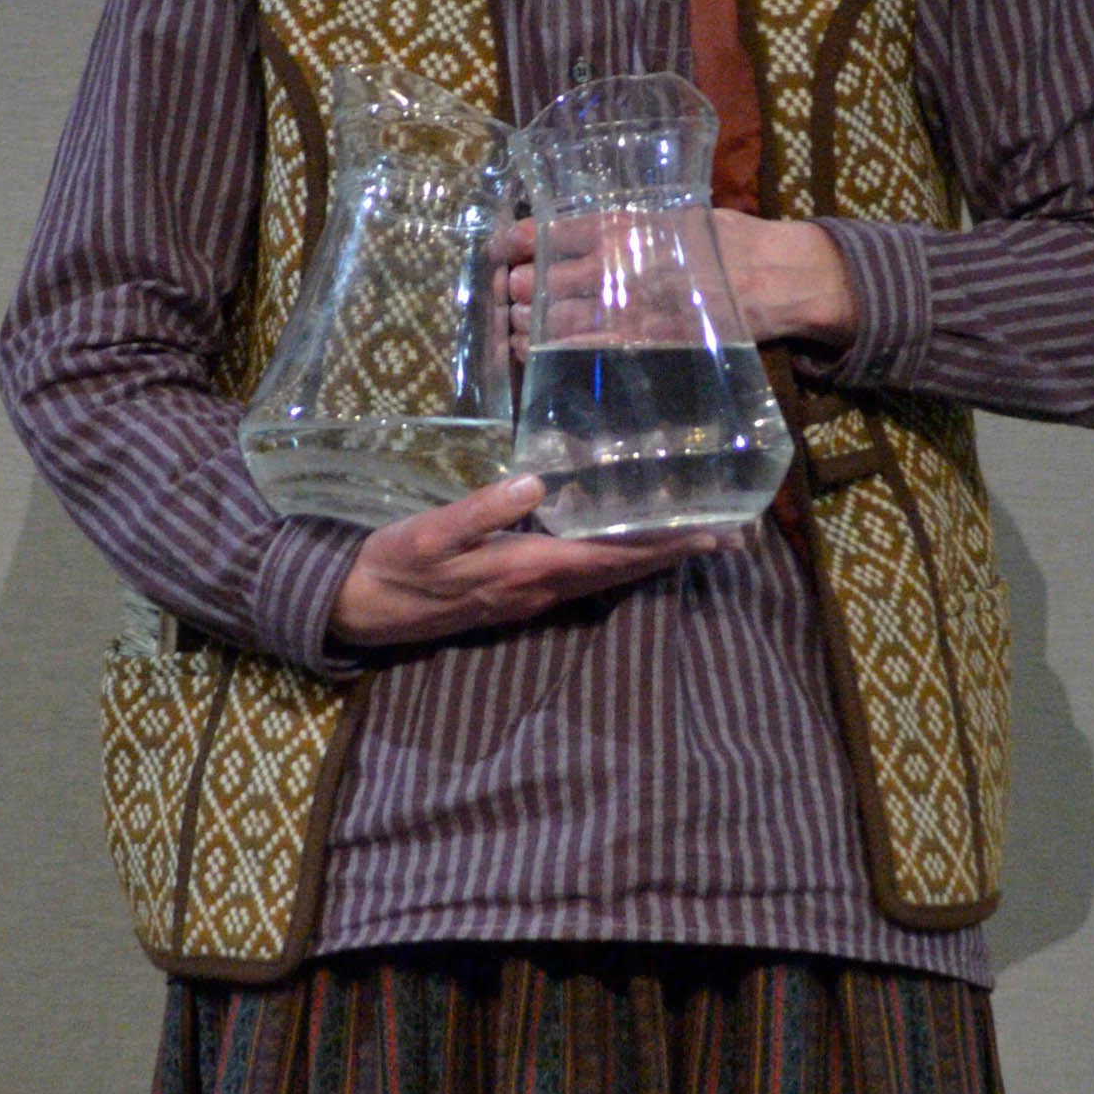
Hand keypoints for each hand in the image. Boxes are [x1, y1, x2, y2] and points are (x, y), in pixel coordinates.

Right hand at [328, 473, 717, 652]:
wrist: (360, 610)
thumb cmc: (392, 565)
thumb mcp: (428, 533)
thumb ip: (481, 509)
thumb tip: (535, 483)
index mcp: (525, 569)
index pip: (610, 556)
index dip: (663, 545)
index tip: (714, 532)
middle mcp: (538, 590)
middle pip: (621, 571)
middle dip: (675, 554)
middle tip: (733, 537)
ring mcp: (529, 598)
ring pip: (605, 577)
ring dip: (650, 560)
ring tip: (696, 539)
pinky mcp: (517, 594)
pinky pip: (582, 578)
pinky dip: (615, 561)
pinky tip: (627, 546)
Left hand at [501, 214, 854, 354]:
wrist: (772, 277)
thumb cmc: (724, 241)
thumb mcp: (673, 216)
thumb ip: (628, 225)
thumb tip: (582, 231)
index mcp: (622, 226)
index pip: (550, 233)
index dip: (517, 244)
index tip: (503, 250)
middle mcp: (617, 264)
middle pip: (541, 280)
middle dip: (517, 289)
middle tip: (507, 293)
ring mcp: (627, 306)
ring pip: (553, 318)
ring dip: (525, 323)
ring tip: (514, 323)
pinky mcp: (641, 340)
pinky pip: (582, 347)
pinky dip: (549, 350)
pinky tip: (531, 350)